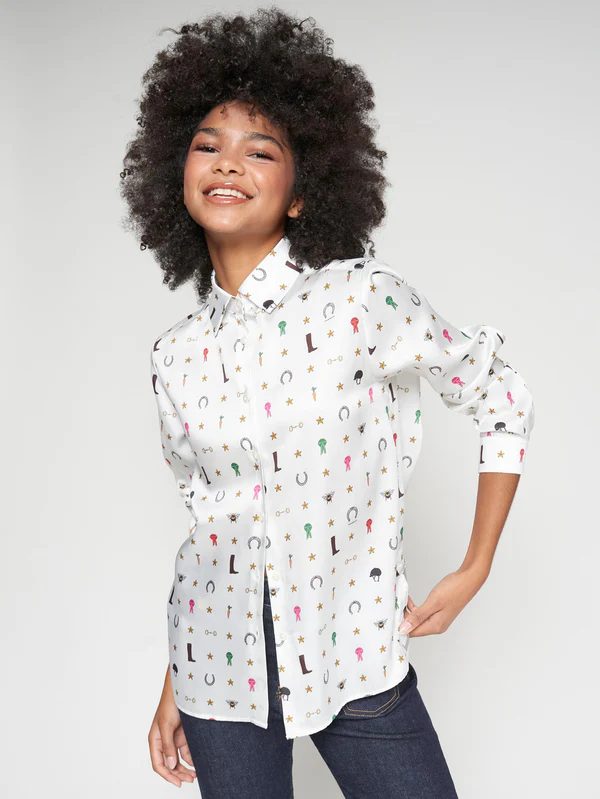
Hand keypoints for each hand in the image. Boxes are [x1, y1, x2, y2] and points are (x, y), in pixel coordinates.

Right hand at [148, 669, 196, 786]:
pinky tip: (199, 762)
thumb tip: (171, 765)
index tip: (178, 783)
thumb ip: (168, 745)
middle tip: (190, 780)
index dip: (167, 775)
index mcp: (155, 739)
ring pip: (179, 759)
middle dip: (178, 774)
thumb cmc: (171, 702)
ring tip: (195, 775)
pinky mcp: (185, 734)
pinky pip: (188, 751)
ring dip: (186, 768)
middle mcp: (164, 741)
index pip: (158, 763)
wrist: (185, 687)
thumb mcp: (167, 724)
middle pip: (169, 764)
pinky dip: (192, 758)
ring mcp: (175, 738)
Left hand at [398, 565, 487, 637]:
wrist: (468, 580)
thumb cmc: (454, 590)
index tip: (391, 617)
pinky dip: (415, 607)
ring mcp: (438, 618)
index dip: (400, 626)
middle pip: (414, 627)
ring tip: (401, 600)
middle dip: (403, 617)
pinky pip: (422, 613)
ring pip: (417, 619)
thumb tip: (404, 629)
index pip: (412, 632)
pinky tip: (410, 600)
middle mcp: (437, 625)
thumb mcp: (433, 602)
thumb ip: (418, 616)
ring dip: (408, 611)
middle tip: (395, 605)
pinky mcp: (438, 611)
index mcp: (435, 626)